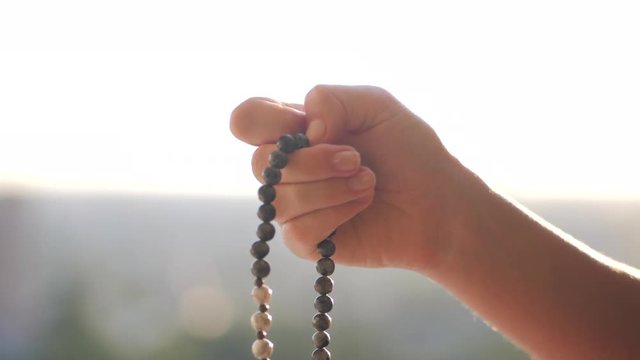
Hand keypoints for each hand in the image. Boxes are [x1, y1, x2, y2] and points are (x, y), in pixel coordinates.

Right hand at [230, 85, 463, 272]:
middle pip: (259, 163)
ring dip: (332, 188)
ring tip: (368, 182)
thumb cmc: (409, 151)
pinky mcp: (307, 240)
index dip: (265, 122)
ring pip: (279, 198)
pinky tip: (361, 206)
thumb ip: (332, 99)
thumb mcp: (376, 105)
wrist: (438, 203)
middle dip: (313, 161)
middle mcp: (288, 166)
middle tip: (355, 158)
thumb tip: (305, 132)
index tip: (311, 128)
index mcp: (295, 130)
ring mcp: (295, 205)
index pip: (246, 120)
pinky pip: (298, 230)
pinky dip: (336, 214)